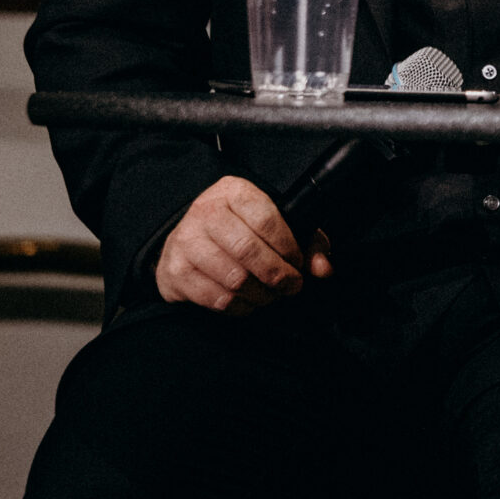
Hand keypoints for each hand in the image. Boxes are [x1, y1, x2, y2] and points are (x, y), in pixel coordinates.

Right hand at [155, 175, 331, 312]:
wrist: (186, 241)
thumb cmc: (239, 230)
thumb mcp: (273, 223)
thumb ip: (306, 241)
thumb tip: (323, 268)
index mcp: (233, 192)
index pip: (265, 219)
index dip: (288, 246)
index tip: (298, 263)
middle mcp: (205, 212)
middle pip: (248, 250)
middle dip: (277, 274)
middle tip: (290, 286)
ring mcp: (186, 241)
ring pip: (233, 278)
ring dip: (260, 294)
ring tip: (270, 295)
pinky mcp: (176, 271)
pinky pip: (216, 298)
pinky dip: (239, 306)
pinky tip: (248, 301)